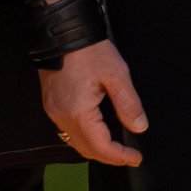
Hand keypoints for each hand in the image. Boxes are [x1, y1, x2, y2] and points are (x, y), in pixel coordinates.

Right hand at [41, 39, 148, 166]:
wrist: (62, 32)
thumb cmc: (89, 50)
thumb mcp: (117, 75)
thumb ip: (128, 104)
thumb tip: (139, 127)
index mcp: (79, 113)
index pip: (101, 147)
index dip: (120, 156)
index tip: (136, 158)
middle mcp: (62, 117)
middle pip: (86, 149)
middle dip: (109, 156)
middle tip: (129, 156)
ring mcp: (53, 111)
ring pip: (75, 142)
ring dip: (95, 149)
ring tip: (116, 148)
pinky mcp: (51, 104)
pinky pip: (67, 130)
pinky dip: (84, 137)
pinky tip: (96, 132)